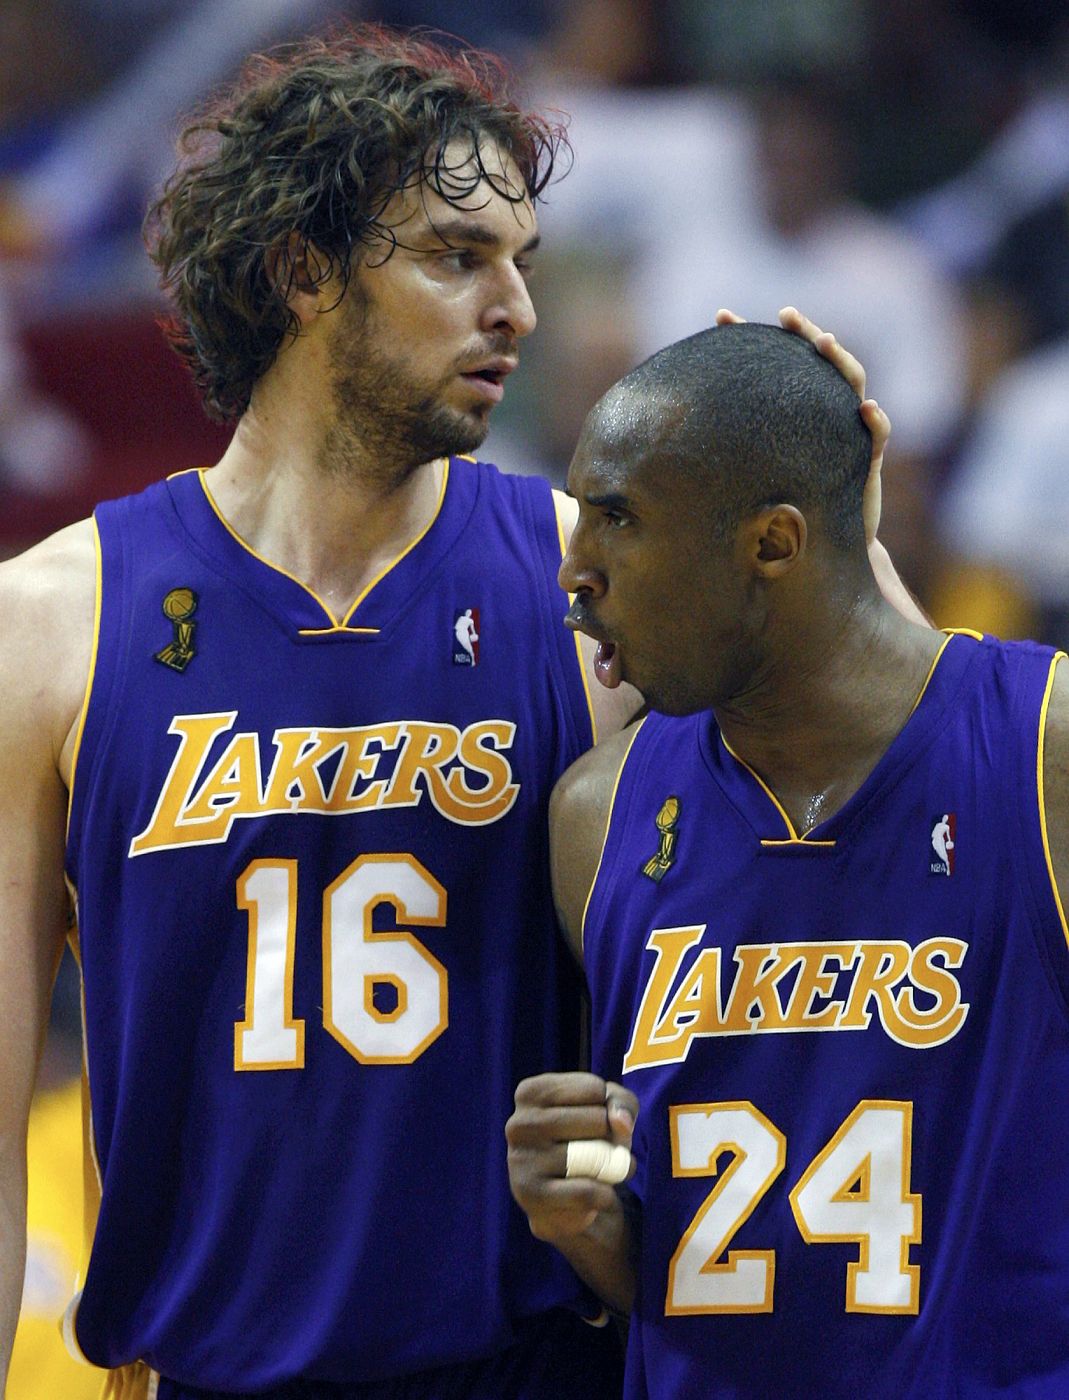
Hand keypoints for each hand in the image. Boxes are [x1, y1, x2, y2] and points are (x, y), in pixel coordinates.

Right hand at [506, 1072, 637, 1241]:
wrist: (562, 1202)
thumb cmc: (584, 1141)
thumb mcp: (606, 1109)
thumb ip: (621, 1102)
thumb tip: (621, 1122)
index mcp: (530, 1093)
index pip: (594, 1089)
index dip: (605, 1108)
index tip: (590, 1122)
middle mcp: (518, 1123)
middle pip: (597, 1120)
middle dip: (611, 1138)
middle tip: (598, 1150)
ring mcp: (522, 1161)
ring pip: (595, 1156)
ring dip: (611, 1167)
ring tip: (598, 1171)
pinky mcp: (532, 1196)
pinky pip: (588, 1192)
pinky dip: (605, 1195)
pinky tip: (596, 1195)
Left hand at [716, 305, 889, 544]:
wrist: (812, 559)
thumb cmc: (767, 521)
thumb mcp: (733, 482)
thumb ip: (710, 460)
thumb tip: (654, 444)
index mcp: (786, 416)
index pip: (768, 367)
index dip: (745, 339)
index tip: (719, 317)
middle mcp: (819, 417)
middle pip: (815, 363)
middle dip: (803, 333)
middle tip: (785, 313)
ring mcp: (846, 436)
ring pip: (851, 387)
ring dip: (840, 361)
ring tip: (824, 342)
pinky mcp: (867, 464)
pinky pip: (877, 437)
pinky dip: (876, 421)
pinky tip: (867, 410)